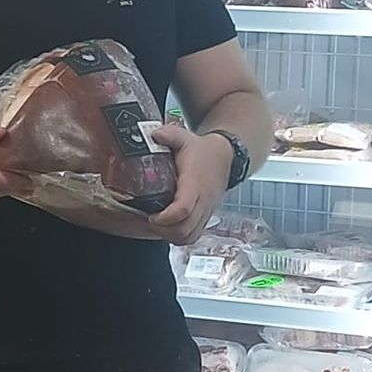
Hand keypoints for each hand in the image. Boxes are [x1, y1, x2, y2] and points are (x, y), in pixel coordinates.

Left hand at [147, 125, 232, 245]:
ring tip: (155, 224)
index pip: (183, 208)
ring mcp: (206, 212)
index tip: (150, 215)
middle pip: (185, 229)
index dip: (166, 217)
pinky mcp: (205, 218)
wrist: (225, 157)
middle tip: (147, 219)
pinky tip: (166, 228)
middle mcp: (203, 202)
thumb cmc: (202, 151)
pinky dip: (178, 237)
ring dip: (169, 235)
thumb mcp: (185, 137)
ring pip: (189, 237)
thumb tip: (152, 134)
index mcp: (195, 183)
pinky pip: (193, 237)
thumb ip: (170, 135)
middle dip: (163, 230)